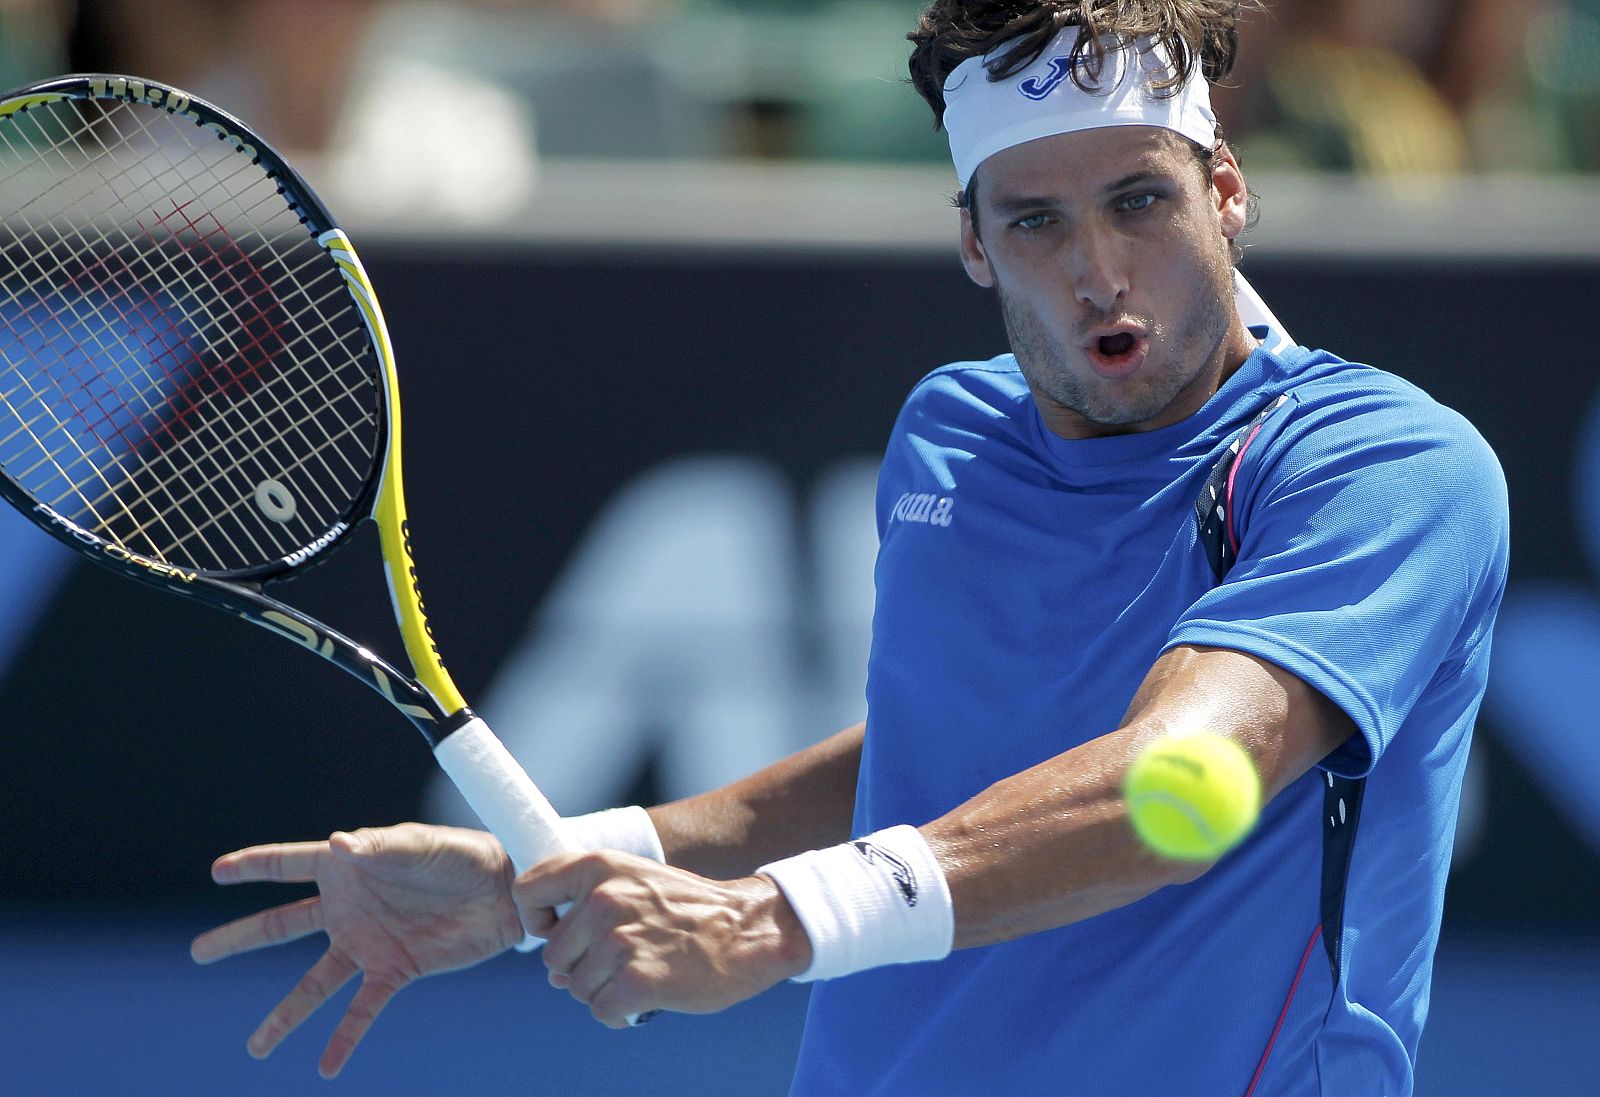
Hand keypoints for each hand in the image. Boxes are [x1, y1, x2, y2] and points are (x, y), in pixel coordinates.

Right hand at [191, 823, 521, 1077]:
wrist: (508, 892)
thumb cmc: (464, 855)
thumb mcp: (421, 845)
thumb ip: (378, 848)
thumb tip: (337, 845)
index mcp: (350, 867)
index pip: (290, 864)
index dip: (254, 864)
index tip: (217, 871)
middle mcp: (349, 907)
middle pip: (282, 925)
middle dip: (240, 937)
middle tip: (198, 953)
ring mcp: (369, 942)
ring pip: (314, 982)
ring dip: (285, 1015)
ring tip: (257, 1047)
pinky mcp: (396, 970)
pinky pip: (362, 1010)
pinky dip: (344, 1038)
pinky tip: (325, 1067)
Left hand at [516, 851, 813, 1027]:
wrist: (749, 930)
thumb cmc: (690, 910)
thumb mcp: (636, 884)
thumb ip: (588, 912)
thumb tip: (555, 973)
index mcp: (600, 866)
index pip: (528, 891)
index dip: (537, 919)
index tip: (559, 930)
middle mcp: (604, 899)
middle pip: (553, 955)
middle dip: (582, 966)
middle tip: (624, 960)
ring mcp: (620, 941)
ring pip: (577, 987)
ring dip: (605, 991)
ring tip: (642, 974)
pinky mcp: (637, 981)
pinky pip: (602, 1010)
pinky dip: (622, 1013)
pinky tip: (648, 997)